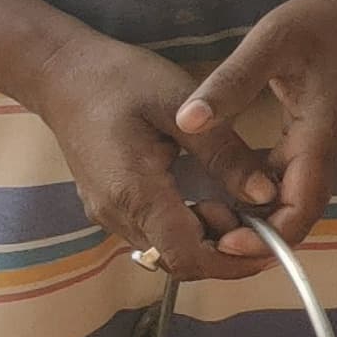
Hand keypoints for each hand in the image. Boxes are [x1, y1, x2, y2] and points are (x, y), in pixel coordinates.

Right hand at [35, 34, 267, 280]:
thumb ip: (223, 153)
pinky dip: (188, 228)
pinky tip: (211, 198)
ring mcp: (108, 213)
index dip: (232, 261)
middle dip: (226, 249)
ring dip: (208, 239)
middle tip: (262, 216)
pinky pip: (153, 234)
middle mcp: (116, 214)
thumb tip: (266, 195)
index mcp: (134, 192)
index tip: (272, 245)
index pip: (186, 255)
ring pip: (166, 251)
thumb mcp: (182, 106)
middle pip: (178, 260)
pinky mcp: (109, 206)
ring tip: (240, 201)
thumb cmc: (122, 81)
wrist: (64, 75)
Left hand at [180, 0, 336, 243]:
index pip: (299, 212)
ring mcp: (326, 156)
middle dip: (249, 239)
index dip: (264, 238)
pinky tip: (220, 197)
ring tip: (201, 218)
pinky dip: (256, 203)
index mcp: (321, 139)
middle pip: (294, 220)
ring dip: (251, 224)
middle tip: (197, 232)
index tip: (220, 243)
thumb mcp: (269, 43)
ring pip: (290, 209)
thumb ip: (229, 82)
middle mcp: (329, 157)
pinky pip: (287, 190)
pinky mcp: (315, 151)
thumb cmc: (317, 25)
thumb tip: (185, 122)